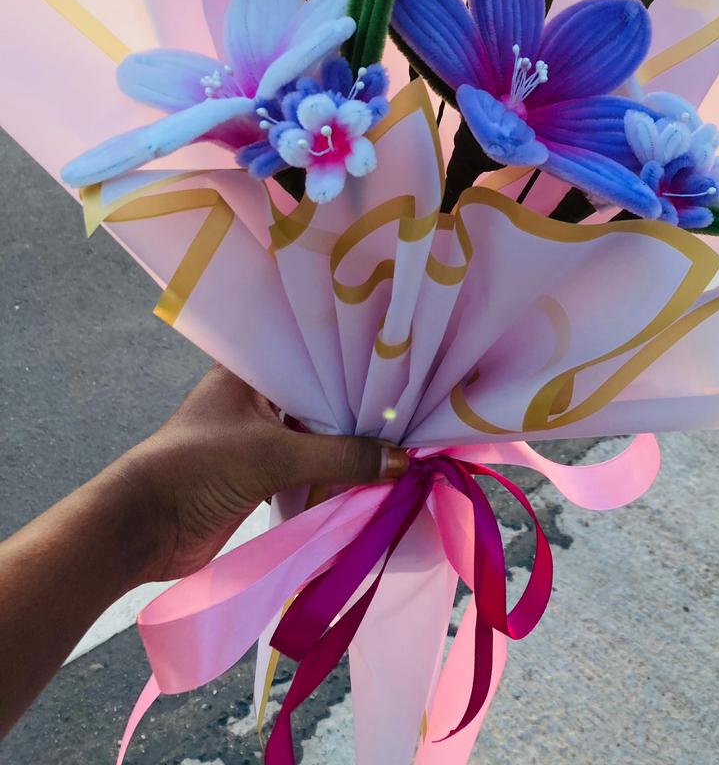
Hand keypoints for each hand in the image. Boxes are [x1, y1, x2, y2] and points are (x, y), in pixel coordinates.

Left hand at [121, 365, 408, 581]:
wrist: (141, 529)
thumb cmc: (197, 468)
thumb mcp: (273, 454)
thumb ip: (340, 456)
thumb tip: (402, 460)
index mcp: (250, 371)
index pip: (312, 353)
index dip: (353, 359)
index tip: (400, 362)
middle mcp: (256, 398)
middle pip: (319, 397)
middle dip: (359, 407)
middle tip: (413, 407)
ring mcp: (257, 438)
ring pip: (316, 434)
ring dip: (349, 444)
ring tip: (404, 439)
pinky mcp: (260, 475)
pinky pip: (309, 467)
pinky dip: (334, 473)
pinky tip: (371, 474)